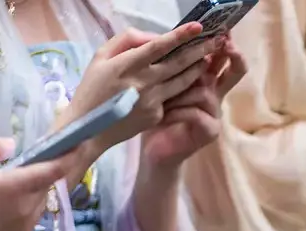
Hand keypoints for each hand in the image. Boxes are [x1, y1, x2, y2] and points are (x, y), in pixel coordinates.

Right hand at [0, 138, 85, 230]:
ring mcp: (27, 228)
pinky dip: (22, 213)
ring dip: (29, 196)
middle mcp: (29, 209)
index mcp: (17, 188)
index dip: (68, 156)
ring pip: (38, 205)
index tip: (78, 145)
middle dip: (36, 177)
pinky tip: (0, 214)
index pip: (53, 170)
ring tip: (1, 195)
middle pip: (44, 187)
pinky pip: (30, 221)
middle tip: (11, 174)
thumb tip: (12, 144)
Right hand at [59, 24, 220, 163]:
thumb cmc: (92, 89)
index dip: (180, 36)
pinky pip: (172, 97)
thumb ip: (126, 41)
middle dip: (200, 51)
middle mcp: (143, 83)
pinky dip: (182, 87)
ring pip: (182, 82)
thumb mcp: (100, 58)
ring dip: (197, 69)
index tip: (197, 27)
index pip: (159, 47)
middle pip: (178, 64)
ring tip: (208, 58)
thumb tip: (154, 38)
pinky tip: (191, 79)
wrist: (88, 129)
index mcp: (126, 65)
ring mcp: (152, 101)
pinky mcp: (156, 115)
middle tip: (217, 41)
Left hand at [141, 37, 247, 171]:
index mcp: (206, 82)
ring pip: (205, 92)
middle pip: (235, 72)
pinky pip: (196, 113)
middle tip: (228, 46)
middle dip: (234, 58)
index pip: (224, 61)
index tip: (225, 33)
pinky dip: (177, 112)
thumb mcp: (165, 85)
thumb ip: (175, 67)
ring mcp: (215, 114)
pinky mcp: (210, 131)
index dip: (228, 47)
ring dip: (180, 94)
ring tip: (163, 101)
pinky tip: (163, 116)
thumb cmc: (157, 114)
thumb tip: (176, 41)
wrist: (155, 149)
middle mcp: (215, 96)